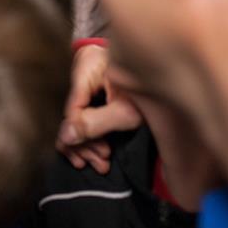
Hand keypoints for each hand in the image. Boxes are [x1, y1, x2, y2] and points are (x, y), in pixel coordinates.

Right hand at [56, 44, 143, 173]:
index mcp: (88, 65)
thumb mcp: (126, 111)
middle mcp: (82, 71)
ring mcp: (86, 82)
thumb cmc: (150, 92)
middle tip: (99, 161)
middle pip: (73, 114)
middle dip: (85, 143)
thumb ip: (95, 123)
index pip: (73, 107)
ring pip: (77, 118)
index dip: (78, 133)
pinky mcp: (92, 93)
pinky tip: (95, 155)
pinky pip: (84, 116)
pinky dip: (91, 136)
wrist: (162, 81)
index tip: (86, 154)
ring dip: (87, 144)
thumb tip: (65, 137)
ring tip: (101, 163)